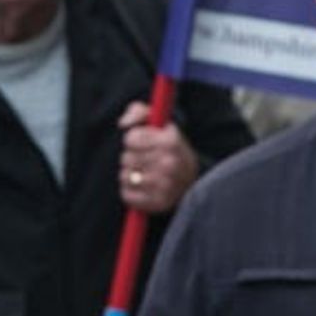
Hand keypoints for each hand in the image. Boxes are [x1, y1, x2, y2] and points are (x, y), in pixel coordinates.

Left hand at [118, 100, 199, 215]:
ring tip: (143, 174)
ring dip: (129, 175)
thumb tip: (123, 123)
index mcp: (171, 141)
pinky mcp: (158, 203)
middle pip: (126, 158)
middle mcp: (170, 163)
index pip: (131, 139)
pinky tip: (142, 188)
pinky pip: (126, 195)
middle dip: (130, 158)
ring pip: (124, 176)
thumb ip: (139, 112)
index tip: (141, 143)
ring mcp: (165, 185)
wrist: (193, 181)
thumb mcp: (160, 123)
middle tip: (144, 160)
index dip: (132, 140)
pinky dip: (130, 191)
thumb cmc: (170, 149)